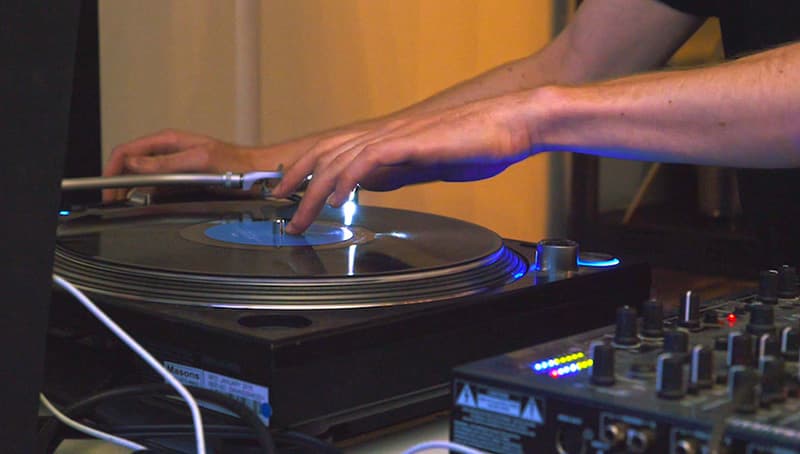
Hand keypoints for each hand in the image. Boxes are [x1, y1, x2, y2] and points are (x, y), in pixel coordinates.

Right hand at [103, 129, 293, 202]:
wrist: (253, 172)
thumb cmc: (234, 163)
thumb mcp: (198, 160)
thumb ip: (166, 162)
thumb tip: (137, 164)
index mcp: (168, 141)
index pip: (127, 150)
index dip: (113, 168)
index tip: (107, 186)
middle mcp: (168, 150)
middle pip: (130, 163)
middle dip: (117, 181)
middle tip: (112, 200)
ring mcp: (173, 164)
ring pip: (141, 176)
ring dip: (131, 189)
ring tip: (124, 202)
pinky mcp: (180, 177)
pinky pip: (156, 185)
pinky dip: (147, 194)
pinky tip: (146, 202)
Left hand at [271, 91, 540, 233]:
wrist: (514, 123)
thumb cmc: (480, 143)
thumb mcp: (429, 164)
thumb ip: (399, 171)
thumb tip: (372, 184)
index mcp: (389, 139)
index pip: (335, 151)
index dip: (306, 170)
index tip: (289, 193)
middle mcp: (387, 133)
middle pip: (327, 153)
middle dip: (296, 181)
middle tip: (280, 209)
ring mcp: (399, 135)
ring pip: (343, 158)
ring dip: (316, 189)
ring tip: (301, 215)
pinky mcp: (415, 141)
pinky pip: (372, 158)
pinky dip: (350, 178)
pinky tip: (339, 198)